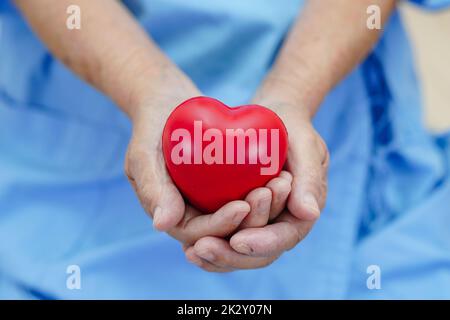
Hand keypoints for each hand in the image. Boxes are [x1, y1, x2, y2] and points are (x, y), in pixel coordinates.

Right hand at [124, 69, 292, 249]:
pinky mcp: (225, 184)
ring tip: (283, 183)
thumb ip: (152, 188)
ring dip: (264, 205)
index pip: (199, 233)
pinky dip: (264, 187)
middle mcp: (194, 212)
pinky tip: (282, 173)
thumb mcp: (145, 155)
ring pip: (242, 213)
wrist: (167, 102)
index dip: (221, 225)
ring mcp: (211, 198)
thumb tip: (163, 225)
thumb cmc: (151, 126)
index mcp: (173, 216)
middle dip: (251, 217)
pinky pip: (247, 191)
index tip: (242, 205)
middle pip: (226, 228)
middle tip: (272, 193)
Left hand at [184, 87, 328, 271]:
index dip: (262, 243)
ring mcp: (259, 223)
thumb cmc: (291, 130)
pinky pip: (226, 238)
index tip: (238, 240)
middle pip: (259, 254)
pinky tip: (189, 247)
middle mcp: (279, 224)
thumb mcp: (305, 146)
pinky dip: (211, 244)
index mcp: (300, 213)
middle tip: (202, 248)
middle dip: (231, 256)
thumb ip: (309, 178)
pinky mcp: (240, 218)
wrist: (274, 121)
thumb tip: (308, 214)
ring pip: (240, 253)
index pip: (284, 237)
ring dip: (217, 257)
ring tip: (192, 252)